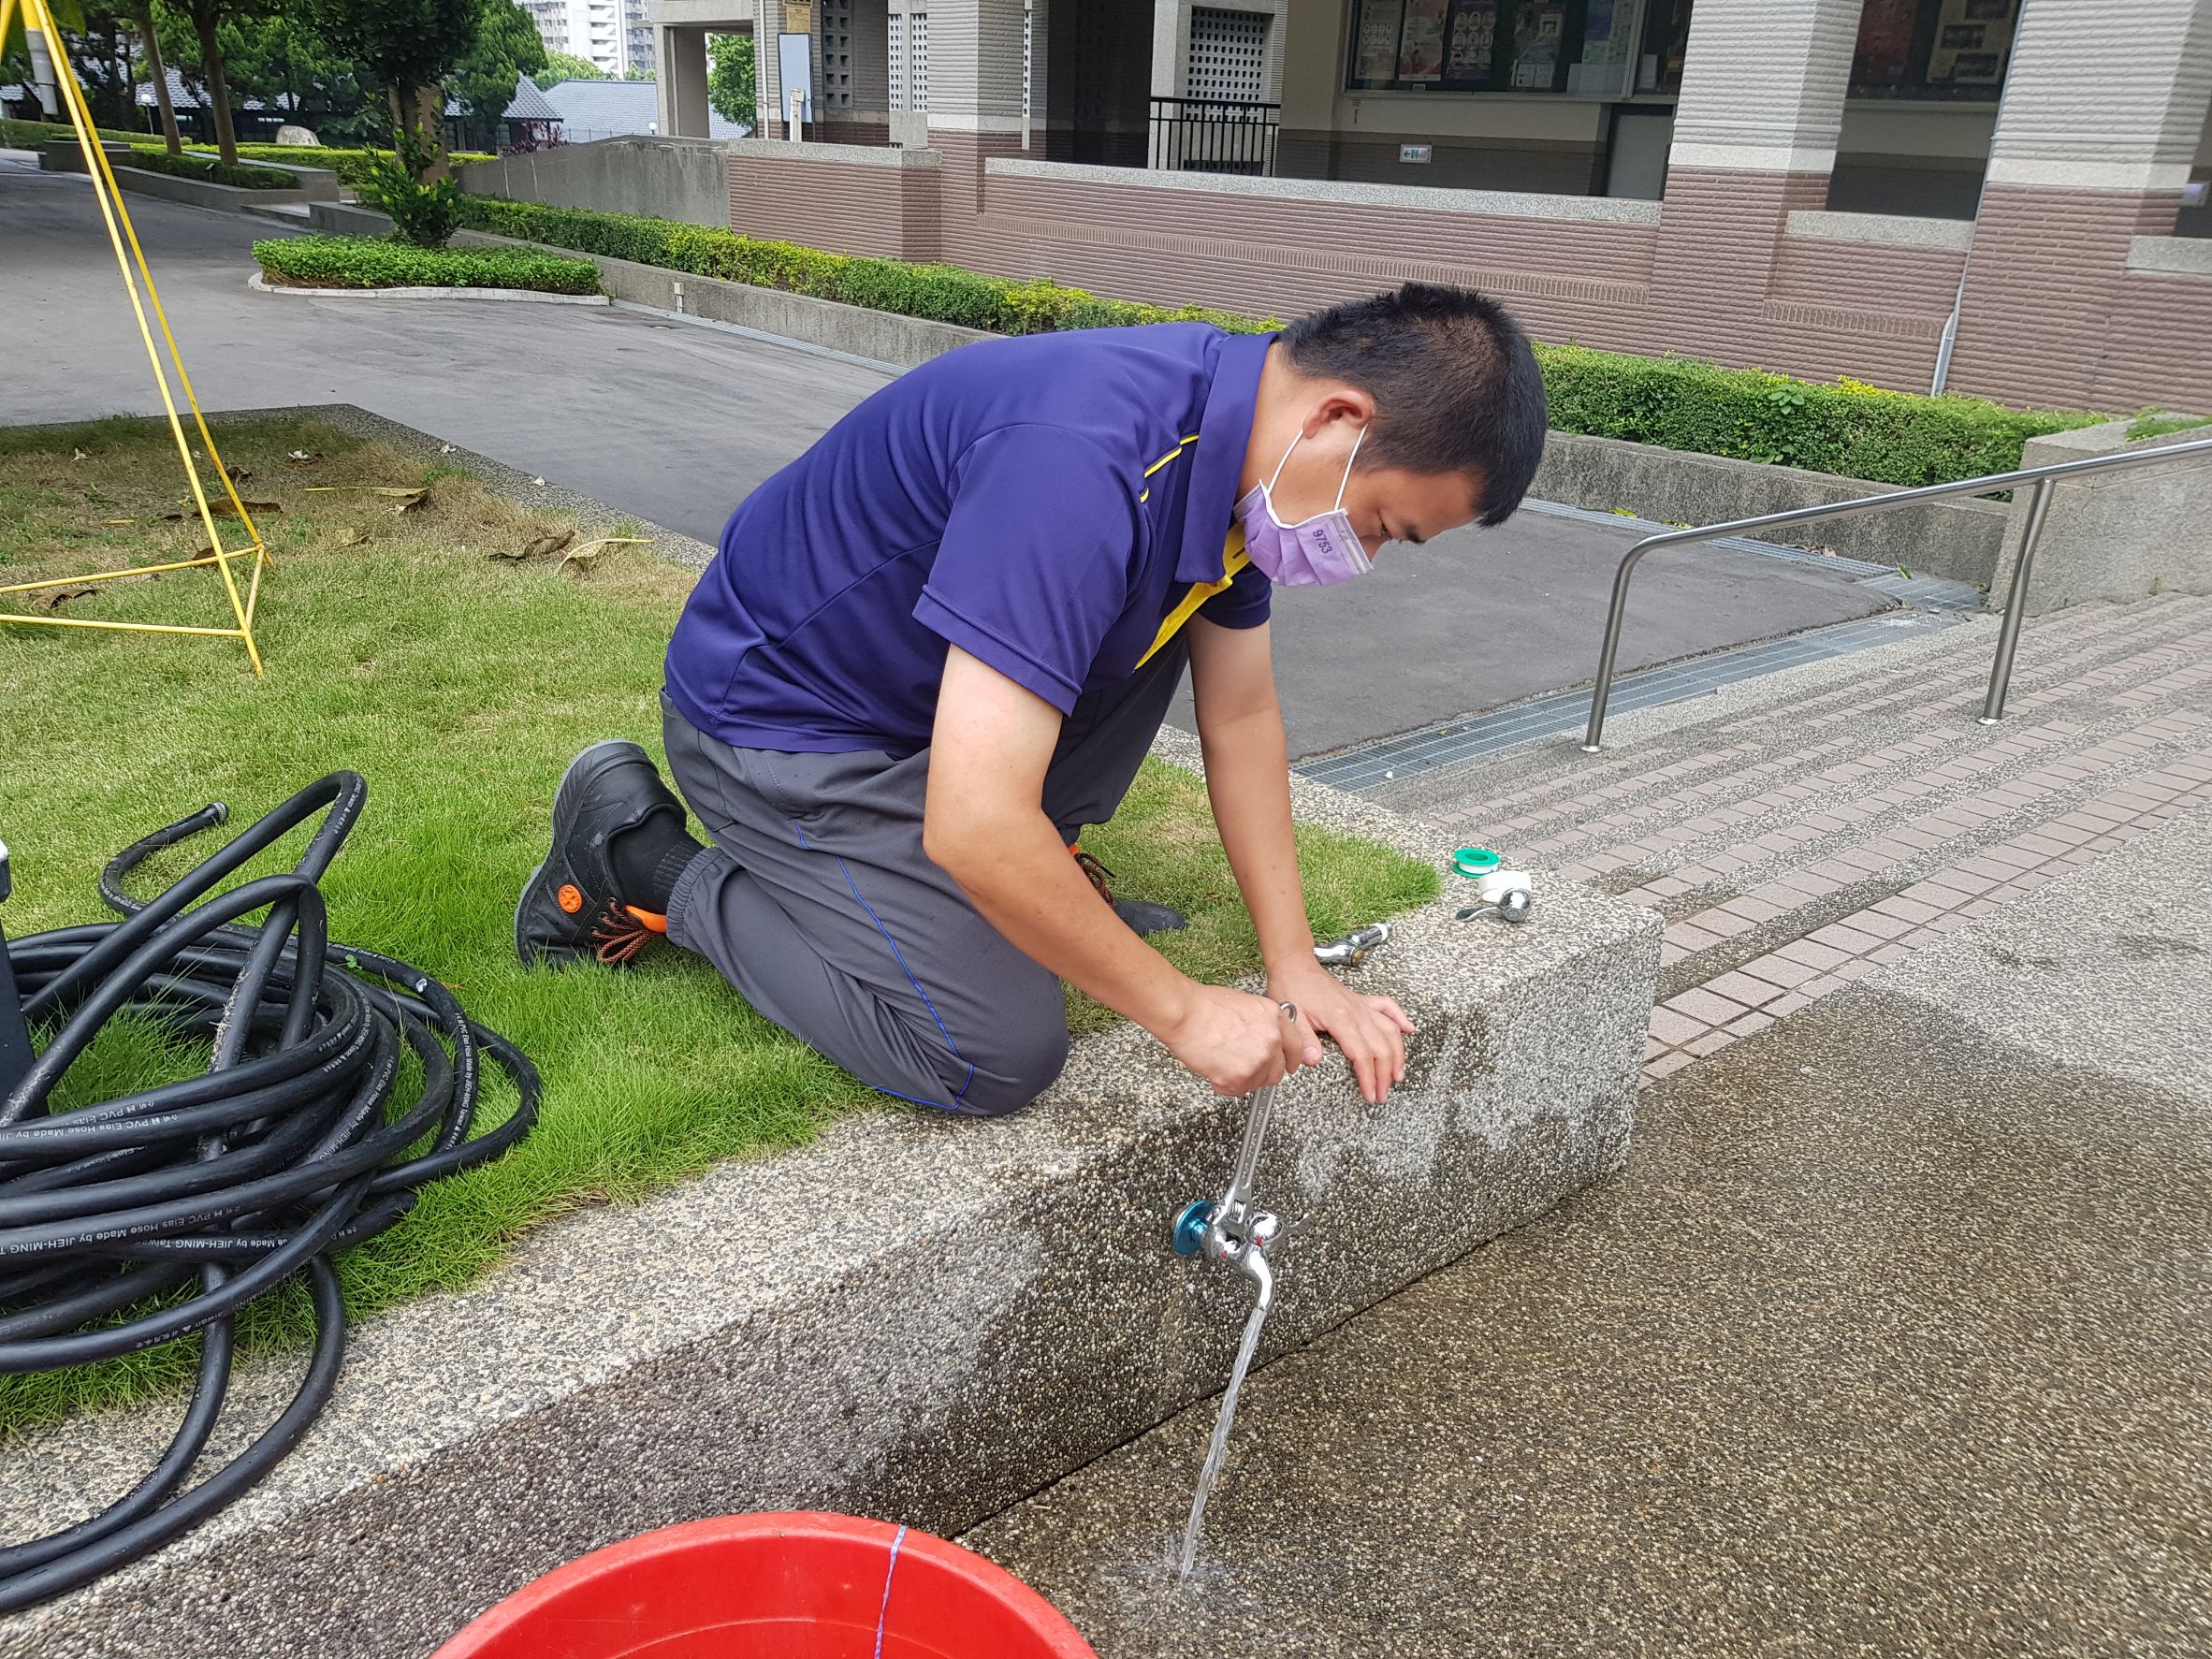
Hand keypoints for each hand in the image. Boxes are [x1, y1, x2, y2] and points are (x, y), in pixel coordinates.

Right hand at [1161, 984, 1319, 1096]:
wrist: (1185, 1013)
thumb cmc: (1204, 1005)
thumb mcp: (1246, 1006)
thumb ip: (1262, 1026)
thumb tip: (1262, 1041)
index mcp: (1275, 1018)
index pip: (1296, 1047)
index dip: (1290, 1061)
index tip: (1287, 1066)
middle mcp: (1272, 1039)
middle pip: (1276, 1072)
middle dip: (1260, 1074)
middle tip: (1242, 1068)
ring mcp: (1258, 1059)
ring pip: (1256, 1083)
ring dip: (1240, 1079)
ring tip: (1221, 1062)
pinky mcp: (1240, 1076)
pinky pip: (1236, 1090)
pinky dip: (1224, 1085)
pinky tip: (1214, 1069)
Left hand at [1267, 960, 1414, 1105]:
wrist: (1294, 966)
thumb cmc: (1292, 989)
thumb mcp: (1291, 1017)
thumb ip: (1304, 1040)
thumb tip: (1314, 1060)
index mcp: (1340, 1019)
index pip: (1361, 1055)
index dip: (1368, 1077)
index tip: (1370, 1094)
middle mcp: (1356, 1012)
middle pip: (1381, 1048)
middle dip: (1385, 1075)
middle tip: (1382, 1095)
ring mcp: (1361, 1006)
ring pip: (1390, 1031)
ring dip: (1398, 1054)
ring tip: (1398, 1075)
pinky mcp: (1361, 1000)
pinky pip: (1388, 1007)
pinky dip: (1401, 1018)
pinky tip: (1409, 1029)